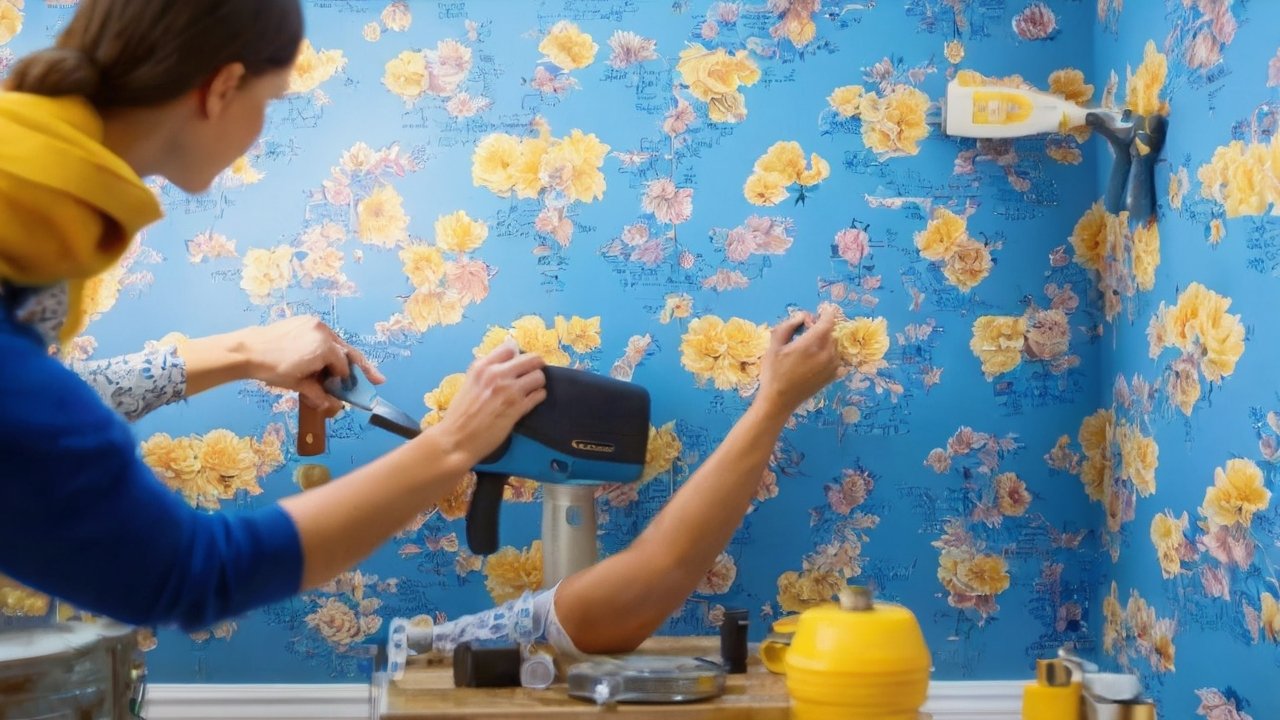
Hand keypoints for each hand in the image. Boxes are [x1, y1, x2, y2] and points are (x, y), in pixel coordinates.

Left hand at [235, 316, 384, 415]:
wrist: (248, 350)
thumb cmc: (273, 369)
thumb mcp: (299, 384)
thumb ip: (319, 393)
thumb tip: (331, 405)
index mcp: (325, 347)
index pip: (344, 367)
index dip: (346, 381)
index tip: (348, 391)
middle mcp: (324, 332)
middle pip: (347, 352)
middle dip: (361, 367)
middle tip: (378, 379)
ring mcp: (314, 324)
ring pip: (335, 343)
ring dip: (340, 357)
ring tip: (343, 369)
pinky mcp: (305, 321)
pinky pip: (323, 335)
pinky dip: (327, 347)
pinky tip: (323, 357)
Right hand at [430, 341, 546, 465]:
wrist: (456, 440)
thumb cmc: (460, 416)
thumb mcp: (469, 384)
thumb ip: (486, 372)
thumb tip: (506, 364)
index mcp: (482, 367)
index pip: (510, 347)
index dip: (518, 355)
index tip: (519, 364)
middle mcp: (496, 374)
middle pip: (531, 359)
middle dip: (536, 366)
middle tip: (533, 374)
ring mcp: (508, 390)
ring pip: (538, 376)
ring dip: (537, 383)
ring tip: (532, 390)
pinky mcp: (517, 408)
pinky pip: (539, 395)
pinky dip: (538, 397)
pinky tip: (531, 401)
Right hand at [755, 306, 840, 419]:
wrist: (779, 400)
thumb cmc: (773, 372)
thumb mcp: (774, 345)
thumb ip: (788, 326)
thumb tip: (802, 316)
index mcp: (812, 344)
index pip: (828, 321)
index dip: (827, 313)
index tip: (823, 309)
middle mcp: (826, 354)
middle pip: (830, 332)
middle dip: (820, 328)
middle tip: (805, 331)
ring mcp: (832, 366)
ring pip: (833, 345)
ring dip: (824, 341)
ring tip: (807, 348)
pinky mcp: (833, 376)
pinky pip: (835, 358)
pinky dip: (828, 354)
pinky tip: (814, 360)